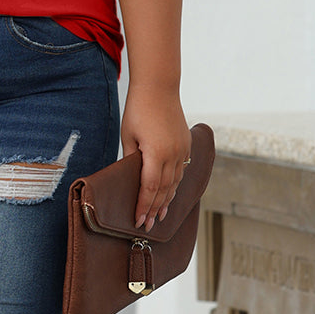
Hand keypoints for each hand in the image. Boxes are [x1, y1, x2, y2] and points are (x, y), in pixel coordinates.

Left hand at [120, 85, 191, 232]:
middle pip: (164, 190)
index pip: (149, 188)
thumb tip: (131, 180)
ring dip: (167, 200)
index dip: (143, 206)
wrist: (159, 87)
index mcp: (157, 154)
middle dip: (154, 209)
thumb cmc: (138, 110)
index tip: (138, 221)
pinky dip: (175, 185)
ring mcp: (183, 150)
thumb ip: (131, 160)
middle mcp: (174, 155)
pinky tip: (170, 194)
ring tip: (159, 216)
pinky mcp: (186, 145)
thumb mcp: (128, 136)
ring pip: (175, 182)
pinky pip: (181, 171)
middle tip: (147, 226)